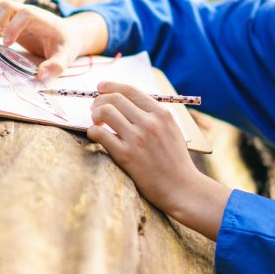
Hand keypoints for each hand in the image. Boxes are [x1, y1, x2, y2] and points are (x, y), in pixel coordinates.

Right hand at [0, 0, 106, 80]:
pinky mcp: (5, 18)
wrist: (65, 34)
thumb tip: (42, 75)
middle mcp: (25, 11)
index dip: (14, 25)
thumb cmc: (64, 44)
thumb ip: (57, 65)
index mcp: (41, 18)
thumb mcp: (66, 56)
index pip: (25, 13)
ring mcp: (14, 13)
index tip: (8, 44)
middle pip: (5, 5)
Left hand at [87, 82, 230, 239]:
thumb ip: (154, 114)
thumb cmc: (175, 160)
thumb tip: (128, 100)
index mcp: (161, 114)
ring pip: (106, 112)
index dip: (111, 86)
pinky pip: (100, 134)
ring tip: (96, 122)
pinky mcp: (126, 156)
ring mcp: (137, 139)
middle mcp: (149, 123)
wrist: (181, 188)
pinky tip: (94, 134)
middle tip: (95, 108)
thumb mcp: (172, 129)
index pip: (130, 90)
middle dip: (100, 100)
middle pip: (115, 99)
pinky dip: (93, 131)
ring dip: (95, 114)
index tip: (101, 88)